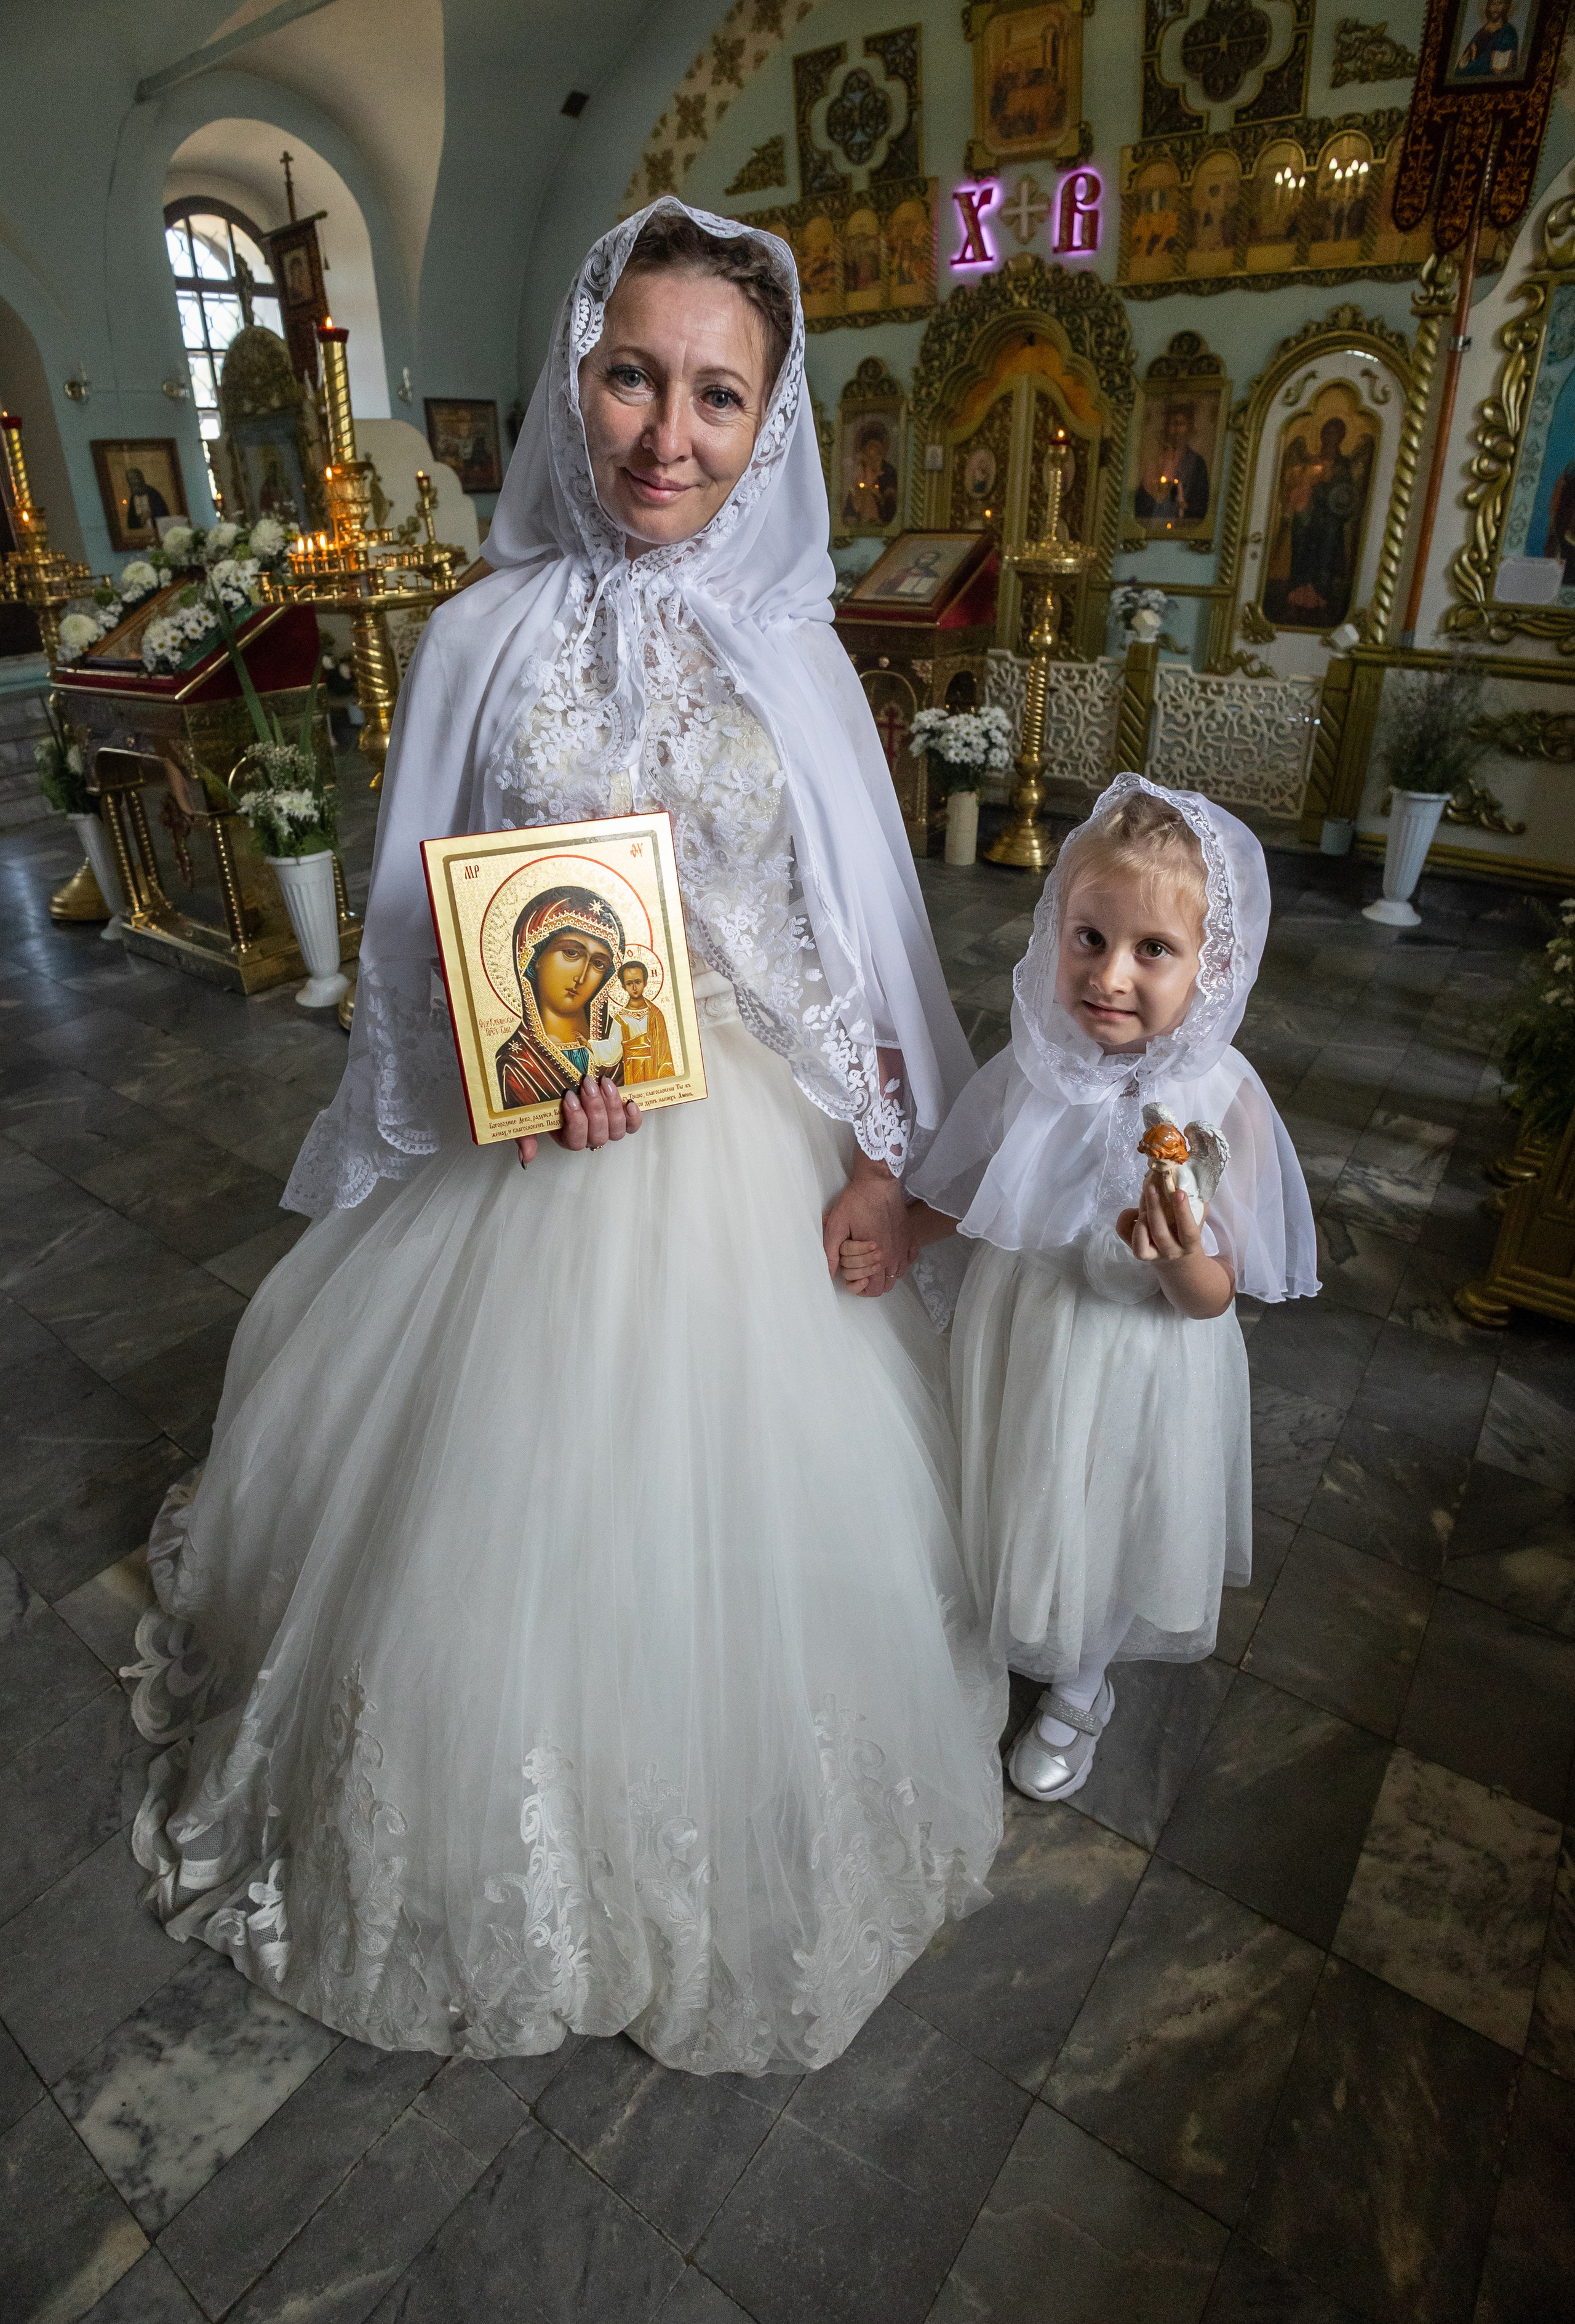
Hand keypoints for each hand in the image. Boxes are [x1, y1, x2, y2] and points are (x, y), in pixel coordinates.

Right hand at [517, 1074, 641, 1167]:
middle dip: (594, 1108)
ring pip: (616, 1130)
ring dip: (612, 1106)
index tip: (568, 1097)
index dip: (576, 1121)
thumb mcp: (529, 1115)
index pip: (575, 1141)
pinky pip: (632, 1126)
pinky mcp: (622, 1117)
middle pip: (598, 1134)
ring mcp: (607, 1127)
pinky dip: (633, 1117)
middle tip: (587, 1083)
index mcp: (568, 1138)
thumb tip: (526, 1157)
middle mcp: (589, 1136)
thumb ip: (526, 1136)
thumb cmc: (544, 1097)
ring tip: (604, 1083)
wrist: (559, 1077)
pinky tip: (629, 1102)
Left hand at [822, 1159, 908, 1295]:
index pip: (872, 1289)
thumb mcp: (837, 1226)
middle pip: (885, 1286)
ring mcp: (904, 1248)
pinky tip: (889, 1252)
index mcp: (875, 1257)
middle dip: (870, 1283)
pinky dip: (900, 1262)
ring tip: (872, 1261)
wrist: (878, 1182)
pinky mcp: (910, 1237)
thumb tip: (828, 1274)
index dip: (857, 1286)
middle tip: (859, 1269)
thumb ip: (831, 1253)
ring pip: (898, 1275)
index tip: (851, 1275)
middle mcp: (893, 1256)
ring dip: (884, 1274)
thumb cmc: (856, 1202)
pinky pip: (909, 1260)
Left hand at [1118, 1181, 1234, 1318]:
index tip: (1179, 1192)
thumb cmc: (1187, 1236)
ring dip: (1140, 1220)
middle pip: (1159, 1233)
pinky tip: (1134, 1210)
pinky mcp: (1136, 1249)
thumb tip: (1187, 1177)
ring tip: (1144, 1201)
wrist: (1178, 1265)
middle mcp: (1169, 1252)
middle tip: (1151, 1186)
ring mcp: (1150, 1254)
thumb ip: (1196, 1204)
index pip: (1188, 1231)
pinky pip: (1124, 1235)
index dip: (1183, 1212)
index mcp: (1188, 1246)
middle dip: (1154, 1208)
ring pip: (1139, 1244)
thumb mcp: (1197, 1222)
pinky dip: (1125, 1219)